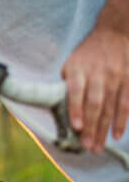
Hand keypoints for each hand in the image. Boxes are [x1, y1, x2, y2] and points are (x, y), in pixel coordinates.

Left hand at [62, 27, 128, 151]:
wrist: (114, 35)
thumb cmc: (87, 54)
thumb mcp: (71, 63)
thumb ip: (68, 83)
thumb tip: (61, 107)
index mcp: (79, 69)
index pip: (77, 91)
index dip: (76, 109)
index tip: (76, 127)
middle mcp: (98, 74)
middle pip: (95, 104)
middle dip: (91, 127)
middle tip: (87, 146)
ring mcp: (115, 79)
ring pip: (110, 108)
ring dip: (104, 129)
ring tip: (98, 146)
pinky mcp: (128, 82)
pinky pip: (126, 105)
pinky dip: (122, 122)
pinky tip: (117, 136)